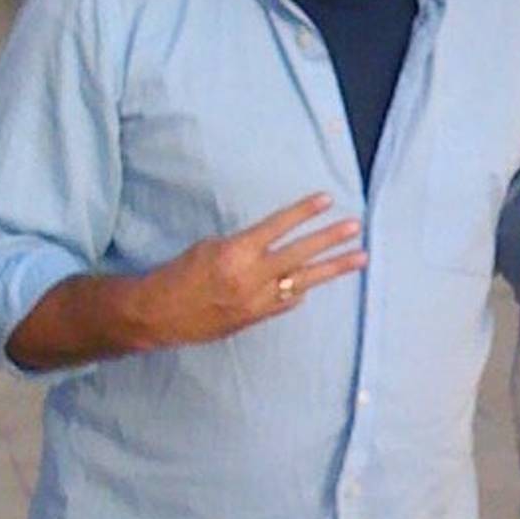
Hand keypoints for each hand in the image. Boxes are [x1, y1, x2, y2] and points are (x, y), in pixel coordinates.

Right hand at [129, 192, 366, 348]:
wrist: (158, 315)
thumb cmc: (178, 274)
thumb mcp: (209, 247)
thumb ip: (244, 246)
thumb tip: (270, 245)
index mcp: (236, 253)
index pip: (277, 227)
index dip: (302, 212)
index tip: (326, 199)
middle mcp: (251, 278)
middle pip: (299, 255)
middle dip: (330, 240)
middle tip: (355, 227)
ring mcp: (257, 302)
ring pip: (304, 281)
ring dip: (334, 269)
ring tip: (360, 258)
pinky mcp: (256, 319)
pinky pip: (287, 302)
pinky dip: (300, 290)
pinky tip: (314, 283)